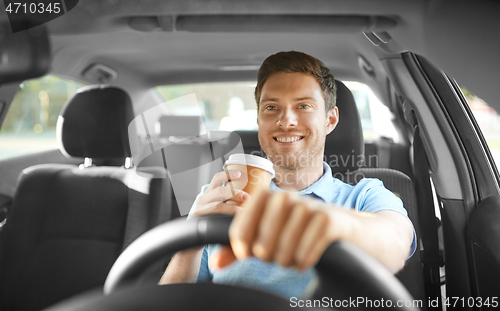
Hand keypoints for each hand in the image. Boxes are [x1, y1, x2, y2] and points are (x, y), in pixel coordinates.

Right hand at [189, 170, 250, 217]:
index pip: (217, 178)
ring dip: (232, 207)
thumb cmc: (209, 213)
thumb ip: (227, 198)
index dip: (228, 174)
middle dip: (235, 193)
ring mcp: (201, 207)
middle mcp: (204, 198)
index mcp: (209, 192)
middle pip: (219, 191)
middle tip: (247, 197)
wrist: (192, 226)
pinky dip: (227, 214)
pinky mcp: (200, 216)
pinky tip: (236, 216)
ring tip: (243, 210)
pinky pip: (214, 215)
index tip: (239, 174)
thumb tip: (248, 196)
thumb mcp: (215, 202)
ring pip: (217, 205)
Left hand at [210, 189, 343, 270]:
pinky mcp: (328, 219)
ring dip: (287, 261)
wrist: (345, 226)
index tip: (246, 254)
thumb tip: (215, 263)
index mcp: (267, 197)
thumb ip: (240, 248)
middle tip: (277, 256)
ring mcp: (308, 207)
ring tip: (292, 258)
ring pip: (283, 250)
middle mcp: (286, 197)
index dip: (240, 245)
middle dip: (268, 257)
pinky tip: (306, 259)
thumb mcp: (269, 236)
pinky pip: (305, 252)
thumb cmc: (300, 231)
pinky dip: (303, 261)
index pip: (241, 224)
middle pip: (262, 242)